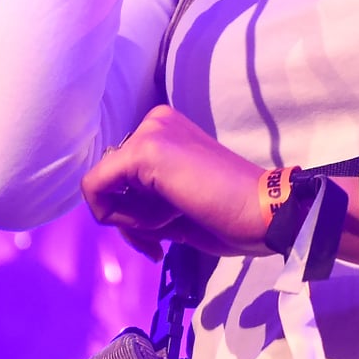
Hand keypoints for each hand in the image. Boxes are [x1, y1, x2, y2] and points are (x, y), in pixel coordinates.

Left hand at [80, 106, 270, 259]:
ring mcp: (149, 132)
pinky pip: (96, 188)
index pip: (121, 175)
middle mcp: (154, 122)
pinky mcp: (143, 150)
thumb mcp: (175, 205)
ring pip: (103, 187)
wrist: (262, 213)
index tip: (161, 236)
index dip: (134, 214)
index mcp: (165, 130)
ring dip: (134, 221)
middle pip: (110, 180)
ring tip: (176, 222)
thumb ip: (144, 198)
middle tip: (165, 237)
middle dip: (131, 220)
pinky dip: (121, 218)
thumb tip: (105, 209)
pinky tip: (166, 219)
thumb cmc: (228, 216)